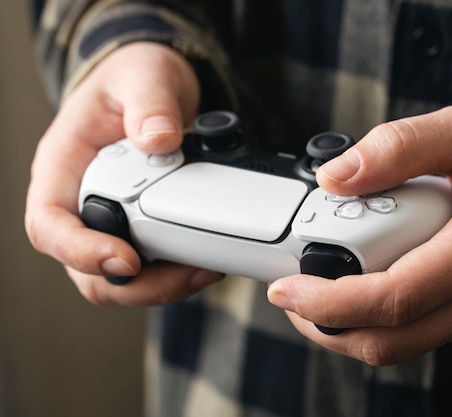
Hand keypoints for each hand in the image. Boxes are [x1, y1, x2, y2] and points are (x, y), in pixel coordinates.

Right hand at [25, 42, 222, 305]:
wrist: (154, 85)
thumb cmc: (135, 78)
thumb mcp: (143, 76)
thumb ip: (149, 103)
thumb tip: (159, 140)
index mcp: (63, 166)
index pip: (48, 224)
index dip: (81, 251)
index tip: (127, 259)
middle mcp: (80, 200)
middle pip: (85, 270)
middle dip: (135, 284)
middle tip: (187, 272)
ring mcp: (109, 218)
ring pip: (119, 279)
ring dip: (161, 285)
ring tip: (204, 268)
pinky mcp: (138, 226)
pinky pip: (149, 266)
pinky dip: (176, 272)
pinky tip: (206, 259)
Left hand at [268, 104, 451, 365]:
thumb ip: (397, 147)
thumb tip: (335, 178)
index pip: (396, 298)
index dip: (331, 303)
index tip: (287, 291)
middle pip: (393, 338)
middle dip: (329, 325)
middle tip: (294, 297)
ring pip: (408, 344)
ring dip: (356, 324)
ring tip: (327, 288)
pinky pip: (431, 334)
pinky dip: (394, 318)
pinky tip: (381, 283)